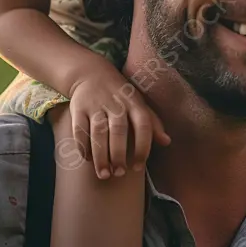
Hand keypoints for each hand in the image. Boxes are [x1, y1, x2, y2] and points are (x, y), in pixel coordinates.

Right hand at [67, 64, 171, 179]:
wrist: (90, 72)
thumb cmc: (120, 94)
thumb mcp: (138, 103)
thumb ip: (152, 122)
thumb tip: (167, 142)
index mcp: (134, 103)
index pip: (143, 125)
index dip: (142, 147)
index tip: (138, 167)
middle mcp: (116, 103)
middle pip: (118, 130)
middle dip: (118, 154)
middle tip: (119, 173)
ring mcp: (96, 105)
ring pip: (98, 132)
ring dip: (101, 155)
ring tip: (104, 174)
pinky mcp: (79, 108)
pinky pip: (80, 130)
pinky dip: (83, 146)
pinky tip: (88, 159)